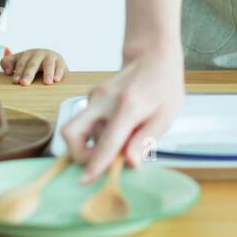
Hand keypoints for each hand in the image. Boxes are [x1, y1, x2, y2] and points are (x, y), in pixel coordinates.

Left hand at [0, 49, 67, 85]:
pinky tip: (57, 80)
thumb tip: (8, 71)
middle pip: (32, 64)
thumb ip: (8, 63)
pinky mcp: (60, 61)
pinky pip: (59, 66)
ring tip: (47, 82)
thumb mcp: (18, 62)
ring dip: (47, 73)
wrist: (51, 60)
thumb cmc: (31, 64)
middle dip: (28, 73)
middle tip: (25, 83)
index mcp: (26, 55)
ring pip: (48, 64)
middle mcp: (38, 54)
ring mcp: (50, 56)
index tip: (16, 81)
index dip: (18, 72)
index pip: (21, 63)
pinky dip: (58, 72)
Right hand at [61, 45, 183, 183]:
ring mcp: (94, 96)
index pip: (106, 141)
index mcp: (127, 107)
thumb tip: (130, 163)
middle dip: (77, 154)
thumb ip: (145, 140)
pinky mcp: (91, 96)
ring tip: (117, 143)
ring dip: (91, 144)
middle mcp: (104, 100)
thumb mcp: (165, 116)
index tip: (85, 180)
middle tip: (99, 162)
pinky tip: (116, 130)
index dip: (96, 164)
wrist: (152, 56)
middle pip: (71, 132)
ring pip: (78, 129)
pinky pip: (86, 121)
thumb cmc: (162, 86)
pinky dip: (96, 133)